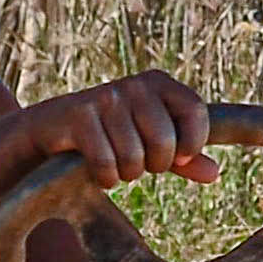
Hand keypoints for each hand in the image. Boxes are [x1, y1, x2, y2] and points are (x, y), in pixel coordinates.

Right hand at [14, 73, 215, 188]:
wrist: (48, 131)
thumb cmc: (107, 136)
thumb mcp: (148, 144)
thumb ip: (182, 157)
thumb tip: (215, 173)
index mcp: (156, 83)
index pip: (195, 109)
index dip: (194, 141)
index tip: (181, 158)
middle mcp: (132, 85)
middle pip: (164, 140)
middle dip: (154, 165)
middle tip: (138, 165)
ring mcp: (104, 98)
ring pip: (133, 157)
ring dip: (125, 175)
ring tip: (115, 166)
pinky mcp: (78, 116)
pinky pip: (106, 164)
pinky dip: (104, 178)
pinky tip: (97, 172)